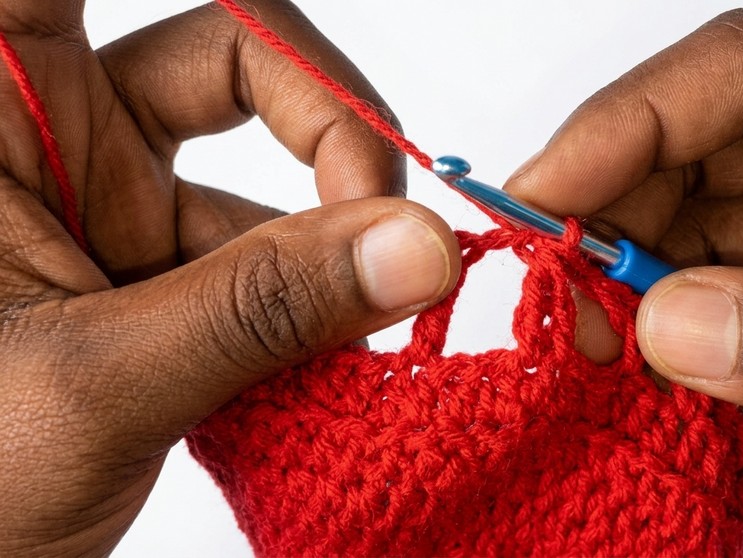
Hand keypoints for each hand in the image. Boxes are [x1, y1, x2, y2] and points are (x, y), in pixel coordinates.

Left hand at [0, 1, 458, 554]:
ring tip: (363, 338)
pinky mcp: (155, 290)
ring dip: (330, 262)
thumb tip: (419, 247)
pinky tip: (332, 366)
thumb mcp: (93, 383)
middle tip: (384, 226)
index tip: (276, 20)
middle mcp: (53, 147)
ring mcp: (108, 218)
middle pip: (230, 62)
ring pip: (264, 190)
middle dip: (329, 133)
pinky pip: (266, 273)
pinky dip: (314, 316)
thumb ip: (259, 308)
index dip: (222, 1)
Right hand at [507, 9, 742, 503]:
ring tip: (611, 358)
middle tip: (567, 301)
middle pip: (715, 141)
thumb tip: (671, 328)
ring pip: (715, 222)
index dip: (632, 119)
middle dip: (625, 218)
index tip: (547, 193)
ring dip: (651, 288)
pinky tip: (684, 390)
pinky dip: (698, 341)